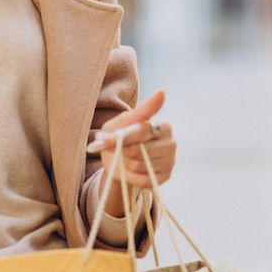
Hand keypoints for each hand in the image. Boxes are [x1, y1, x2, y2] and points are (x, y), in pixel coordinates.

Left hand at [87, 90, 176, 214]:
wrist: (119, 159)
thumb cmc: (121, 134)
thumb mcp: (123, 121)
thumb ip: (139, 112)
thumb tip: (164, 91)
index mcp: (164, 125)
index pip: (141, 131)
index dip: (119, 137)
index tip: (100, 140)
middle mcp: (171, 143)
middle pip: (138, 151)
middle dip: (121, 151)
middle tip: (115, 148)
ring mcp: (170, 162)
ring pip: (139, 166)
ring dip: (124, 164)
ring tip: (124, 158)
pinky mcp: (165, 177)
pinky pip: (143, 180)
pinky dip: (131, 176)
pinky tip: (130, 169)